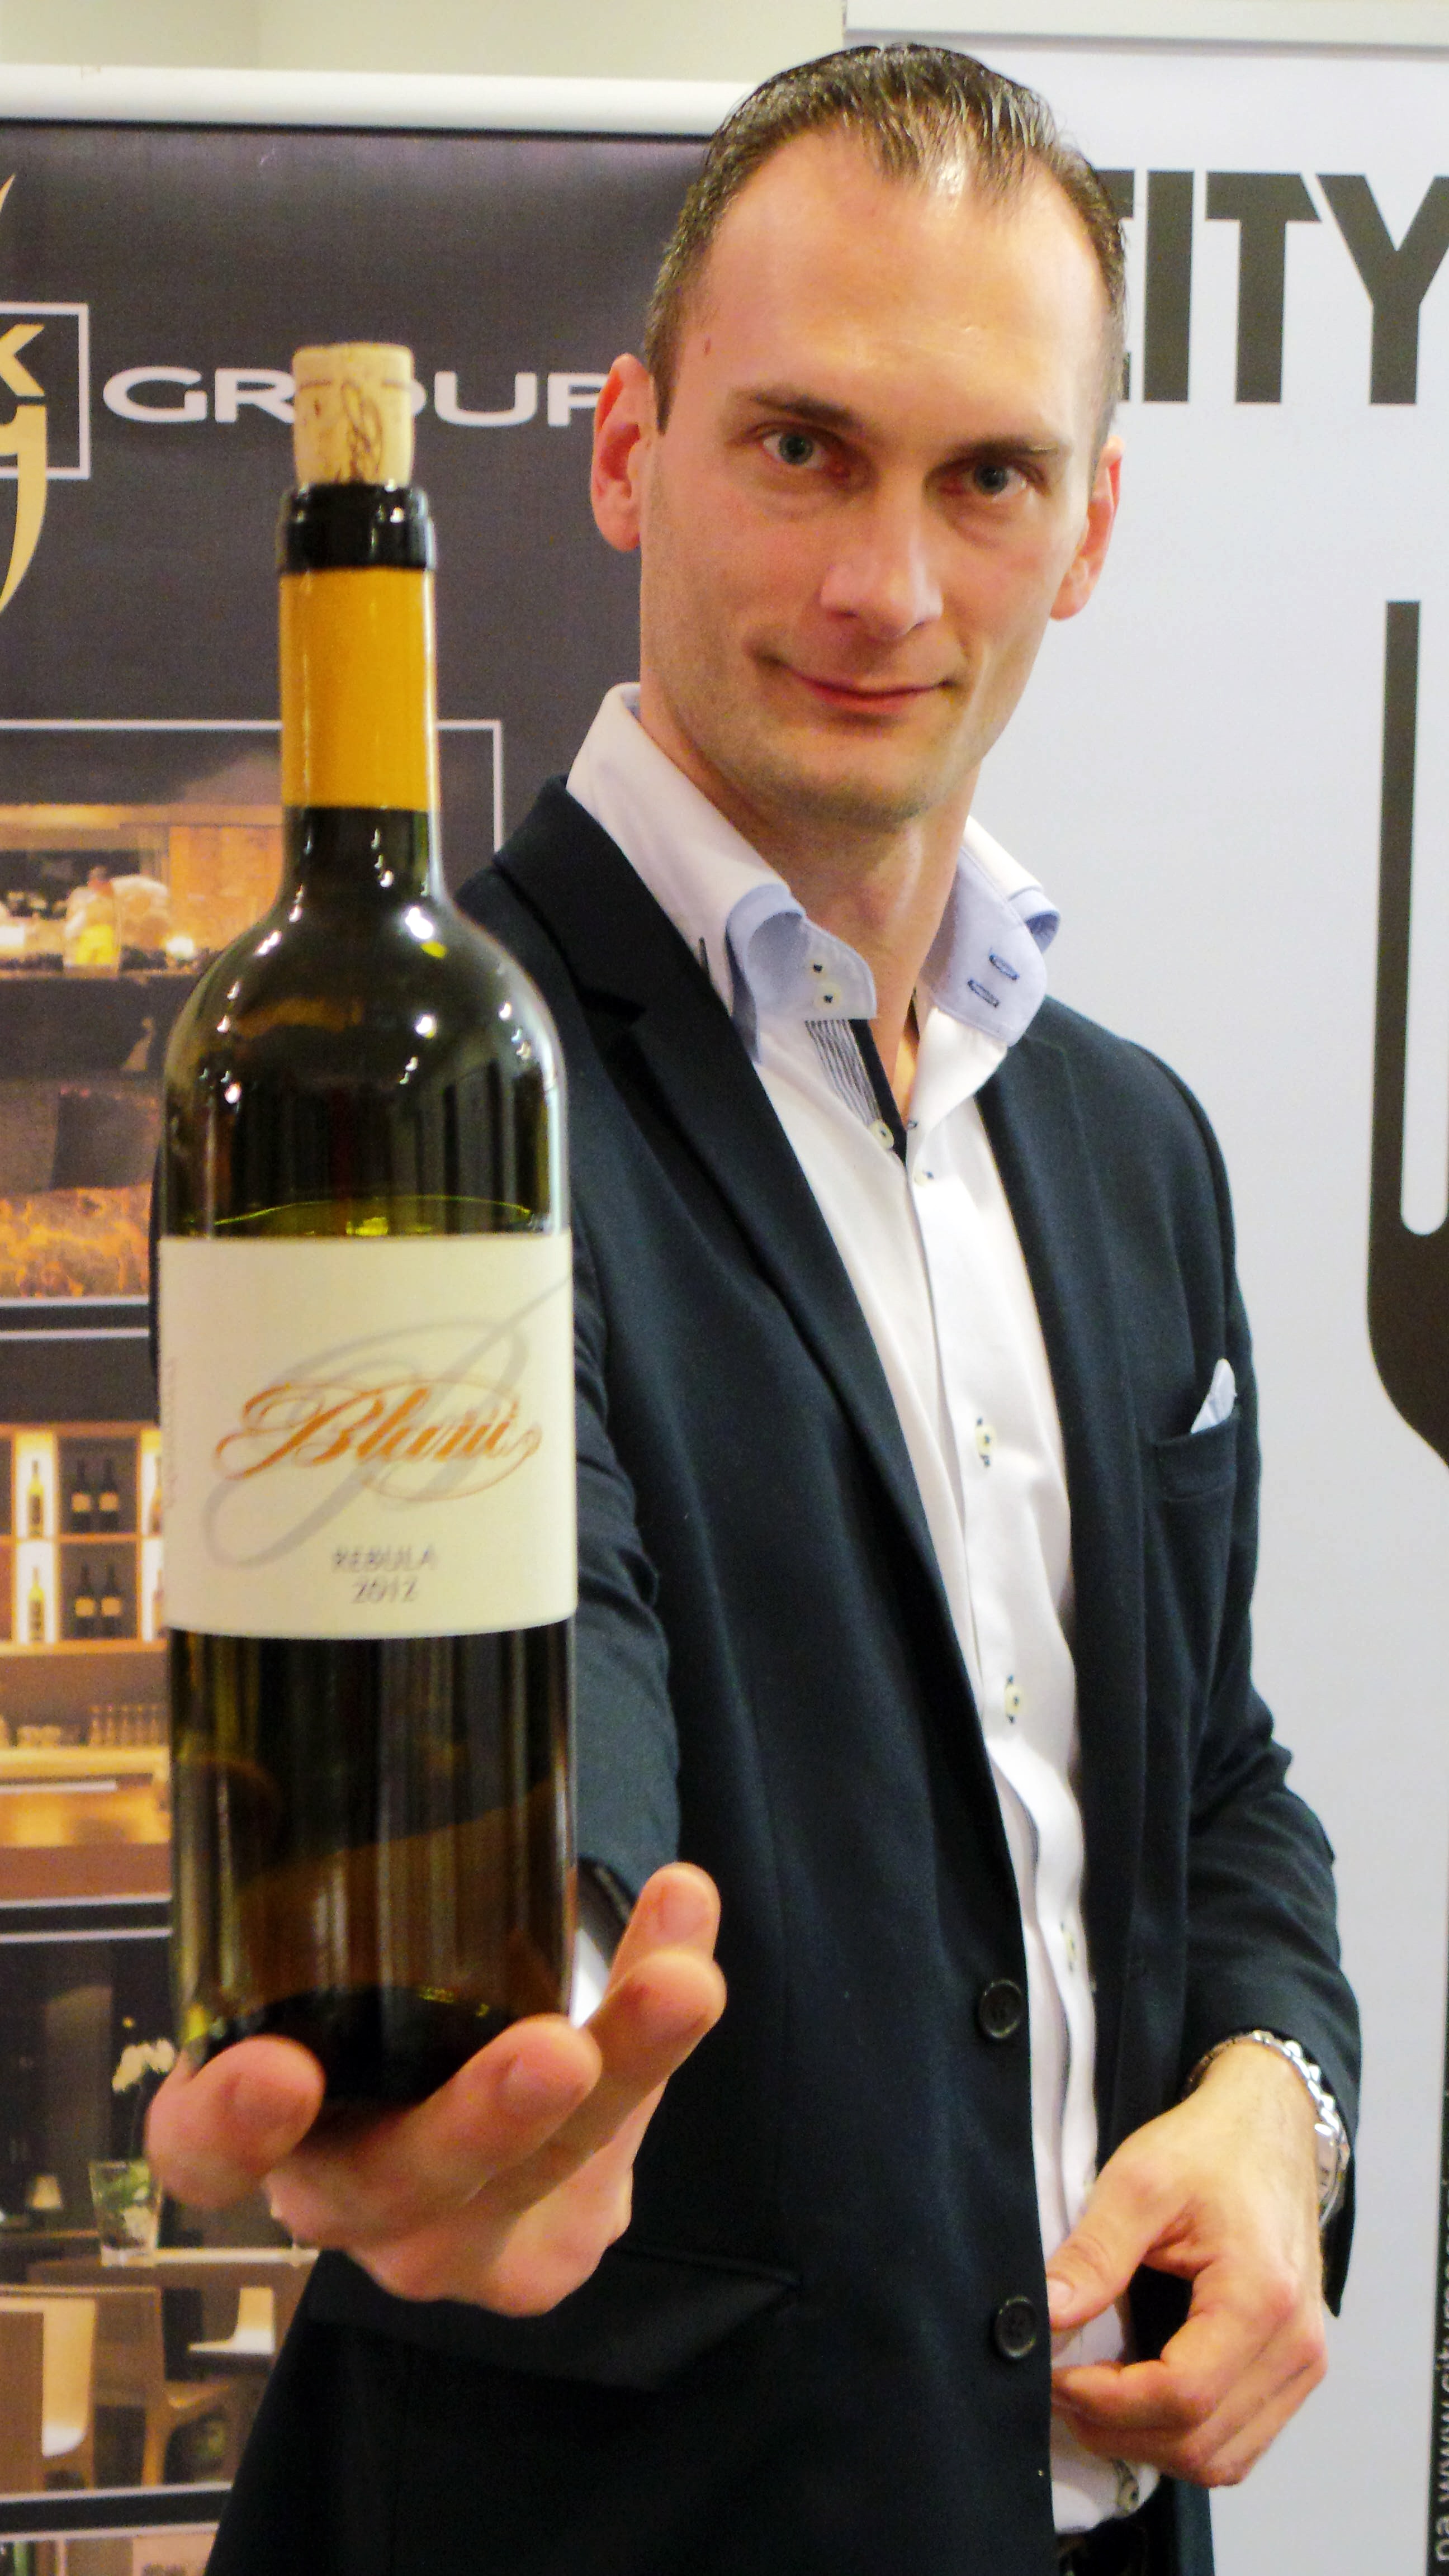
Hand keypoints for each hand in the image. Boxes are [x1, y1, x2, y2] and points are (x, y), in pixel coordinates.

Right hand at [146, 1862, 724, 2314]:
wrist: (454, 2120)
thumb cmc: (368, 2016)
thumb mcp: (331, 1956)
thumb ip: (338, 1878)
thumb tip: (305, 1765)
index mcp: (256, 2140)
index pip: (205, 2157)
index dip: (231, 2127)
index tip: (278, 2072)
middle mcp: (346, 2204)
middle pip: (403, 2183)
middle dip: (483, 2119)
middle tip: (551, 2051)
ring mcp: (451, 2241)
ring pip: (542, 2171)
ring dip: (622, 2069)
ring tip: (681, 1983)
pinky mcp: (547, 2250)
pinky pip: (616, 2150)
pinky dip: (660, 2044)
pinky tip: (687, 1957)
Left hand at [1045, 2040, 1325, 2486]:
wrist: (1269, 2130)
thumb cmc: (1208, 2149)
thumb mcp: (1139, 2182)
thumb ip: (1094, 2253)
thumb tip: (1045, 2318)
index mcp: (1261, 2297)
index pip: (1182, 2395)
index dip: (1107, 2402)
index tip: (1054, 2378)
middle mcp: (1296, 2345)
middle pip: (1200, 2441)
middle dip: (1119, 2430)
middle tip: (1060, 2392)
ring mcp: (1303, 2362)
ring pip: (1221, 2458)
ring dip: (1148, 2445)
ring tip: (1091, 2401)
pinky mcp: (1295, 2367)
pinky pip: (1240, 2441)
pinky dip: (1184, 2438)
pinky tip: (1137, 2402)